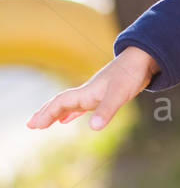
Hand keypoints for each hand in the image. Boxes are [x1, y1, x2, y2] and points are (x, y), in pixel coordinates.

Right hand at [26, 46, 158, 131]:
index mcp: (87, 93)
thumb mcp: (119, 94)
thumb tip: (93, 128)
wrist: (143, 59)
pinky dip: (70, 113)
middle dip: (44, 113)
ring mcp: (94, 93)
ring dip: (54, 113)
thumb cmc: (130, 75)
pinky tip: (66, 120)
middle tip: (30, 125)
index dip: (47, 114)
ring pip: (68, 105)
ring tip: (42, 123)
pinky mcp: (103, 94)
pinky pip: (80, 106)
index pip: (60, 103)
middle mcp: (87, 92)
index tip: (34, 125)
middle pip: (59, 103)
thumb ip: (106, 110)